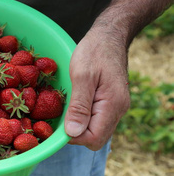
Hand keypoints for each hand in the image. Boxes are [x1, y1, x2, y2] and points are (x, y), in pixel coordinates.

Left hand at [64, 29, 130, 150]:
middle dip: (75, 133)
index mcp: (112, 105)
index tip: (57, 123)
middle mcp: (118, 111)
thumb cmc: (94, 51)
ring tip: (65, 108)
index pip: (94, 139)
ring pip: (95, 130)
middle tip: (59, 115)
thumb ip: (79, 106)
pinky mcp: (110, 103)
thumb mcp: (82, 76)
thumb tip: (73, 133)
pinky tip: (73, 104)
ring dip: (78, 125)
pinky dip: (83, 117)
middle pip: (95, 138)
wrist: (108, 36)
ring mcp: (115, 108)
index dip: (73, 136)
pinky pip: (96, 119)